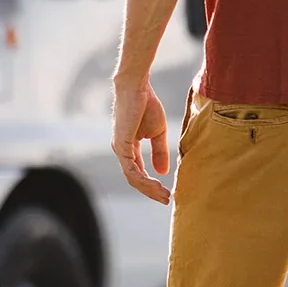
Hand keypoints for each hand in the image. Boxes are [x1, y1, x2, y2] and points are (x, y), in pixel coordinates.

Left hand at [112, 77, 171, 203]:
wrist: (137, 87)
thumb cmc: (146, 104)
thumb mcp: (157, 132)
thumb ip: (158, 152)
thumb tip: (162, 173)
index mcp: (128, 147)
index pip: (138, 172)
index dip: (152, 184)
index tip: (167, 192)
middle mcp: (121, 151)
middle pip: (134, 179)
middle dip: (151, 191)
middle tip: (166, 199)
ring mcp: (120, 149)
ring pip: (133, 178)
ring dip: (149, 189)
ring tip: (164, 195)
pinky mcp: (122, 145)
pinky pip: (131, 170)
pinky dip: (144, 180)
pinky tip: (157, 184)